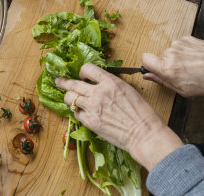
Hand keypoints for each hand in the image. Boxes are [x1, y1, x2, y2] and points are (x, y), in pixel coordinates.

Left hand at [55, 63, 182, 170]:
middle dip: (64, 83)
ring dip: (69, 99)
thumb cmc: (141, 113)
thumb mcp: (128, 90)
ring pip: (70, 98)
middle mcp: (98, 92)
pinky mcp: (90, 121)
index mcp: (110, 82)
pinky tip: (82, 113)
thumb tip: (101, 85)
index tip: (81, 76)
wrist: (143, 133)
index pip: (88, 69)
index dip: (82, 72)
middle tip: (59, 82)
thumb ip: (111, 85)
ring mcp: (92, 107)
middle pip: (73, 84)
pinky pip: (76, 114)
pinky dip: (78, 113)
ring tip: (69, 99)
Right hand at [142, 37, 203, 96]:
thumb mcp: (183, 89)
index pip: (145, 59)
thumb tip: (147, 76)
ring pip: (171, 51)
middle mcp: (170, 53)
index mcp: (167, 68)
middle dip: (167, 64)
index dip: (148, 65)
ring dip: (178, 58)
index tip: (155, 70)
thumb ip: (162, 81)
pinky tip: (196, 59)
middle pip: (159, 57)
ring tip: (192, 66)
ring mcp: (178, 44)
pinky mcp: (187, 38)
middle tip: (182, 73)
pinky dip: (186, 52)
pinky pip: (180, 46)